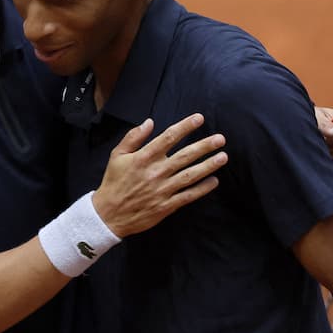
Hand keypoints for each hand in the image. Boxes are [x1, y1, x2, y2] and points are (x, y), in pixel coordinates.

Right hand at [92, 113, 227, 236]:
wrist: (108, 214)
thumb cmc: (114, 182)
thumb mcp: (117, 155)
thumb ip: (133, 137)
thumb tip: (149, 122)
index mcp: (143, 158)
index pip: (169, 138)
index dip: (185, 127)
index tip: (199, 119)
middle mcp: (156, 172)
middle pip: (185, 156)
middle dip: (204, 146)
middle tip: (220, 139)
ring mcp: (162, 190)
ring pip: (190, 175)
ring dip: (208, 166)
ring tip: (223, 157)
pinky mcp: (166, 206)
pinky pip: (188, 196)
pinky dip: (202, 189)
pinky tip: (214, 181)